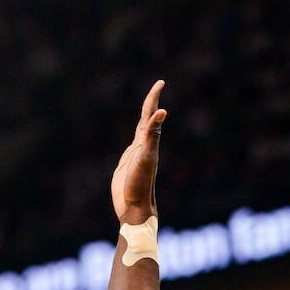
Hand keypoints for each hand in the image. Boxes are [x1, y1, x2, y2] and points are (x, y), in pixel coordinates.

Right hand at [110, 80, 167, 225]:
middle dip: (151, 102)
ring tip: (148, 108)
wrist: (135, 208)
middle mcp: (143, 146)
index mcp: (147, 141)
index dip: (153, 98)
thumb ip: (153, 134)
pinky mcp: (127, 165)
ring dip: (144, 119)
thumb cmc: (140, 184)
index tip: (160, 82)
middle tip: (157, 86)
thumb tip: (162, 111)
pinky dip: (132, 140)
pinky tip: (133, 143)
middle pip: (147, 119)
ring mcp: (136, 155)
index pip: (150, 114)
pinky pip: (130, 147)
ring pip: (140, 132)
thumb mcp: (146, 156)